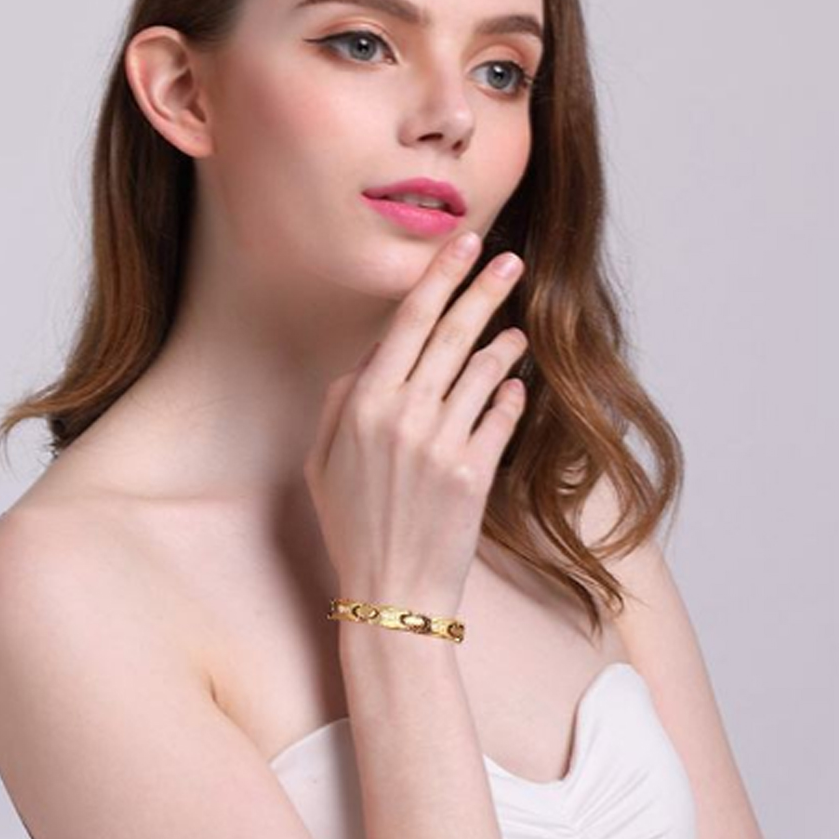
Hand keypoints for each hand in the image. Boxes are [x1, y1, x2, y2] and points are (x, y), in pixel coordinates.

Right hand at [303, 232, 528, 617]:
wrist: (391, 594)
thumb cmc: (351, 526)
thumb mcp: (322, 460)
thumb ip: (341, 400)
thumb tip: (374, 356)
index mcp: (362, 405)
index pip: (407, 324)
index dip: (439, 278)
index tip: (464, 244)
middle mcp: (403, 415)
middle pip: (451, 334)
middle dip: (484, 288)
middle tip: (511, 259)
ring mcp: (442, 443)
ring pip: (483, 371)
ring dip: (503, 343)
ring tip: (517, 329)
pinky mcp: (475, 473)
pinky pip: (501, 417)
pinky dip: (510, 394)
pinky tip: (515, 383)